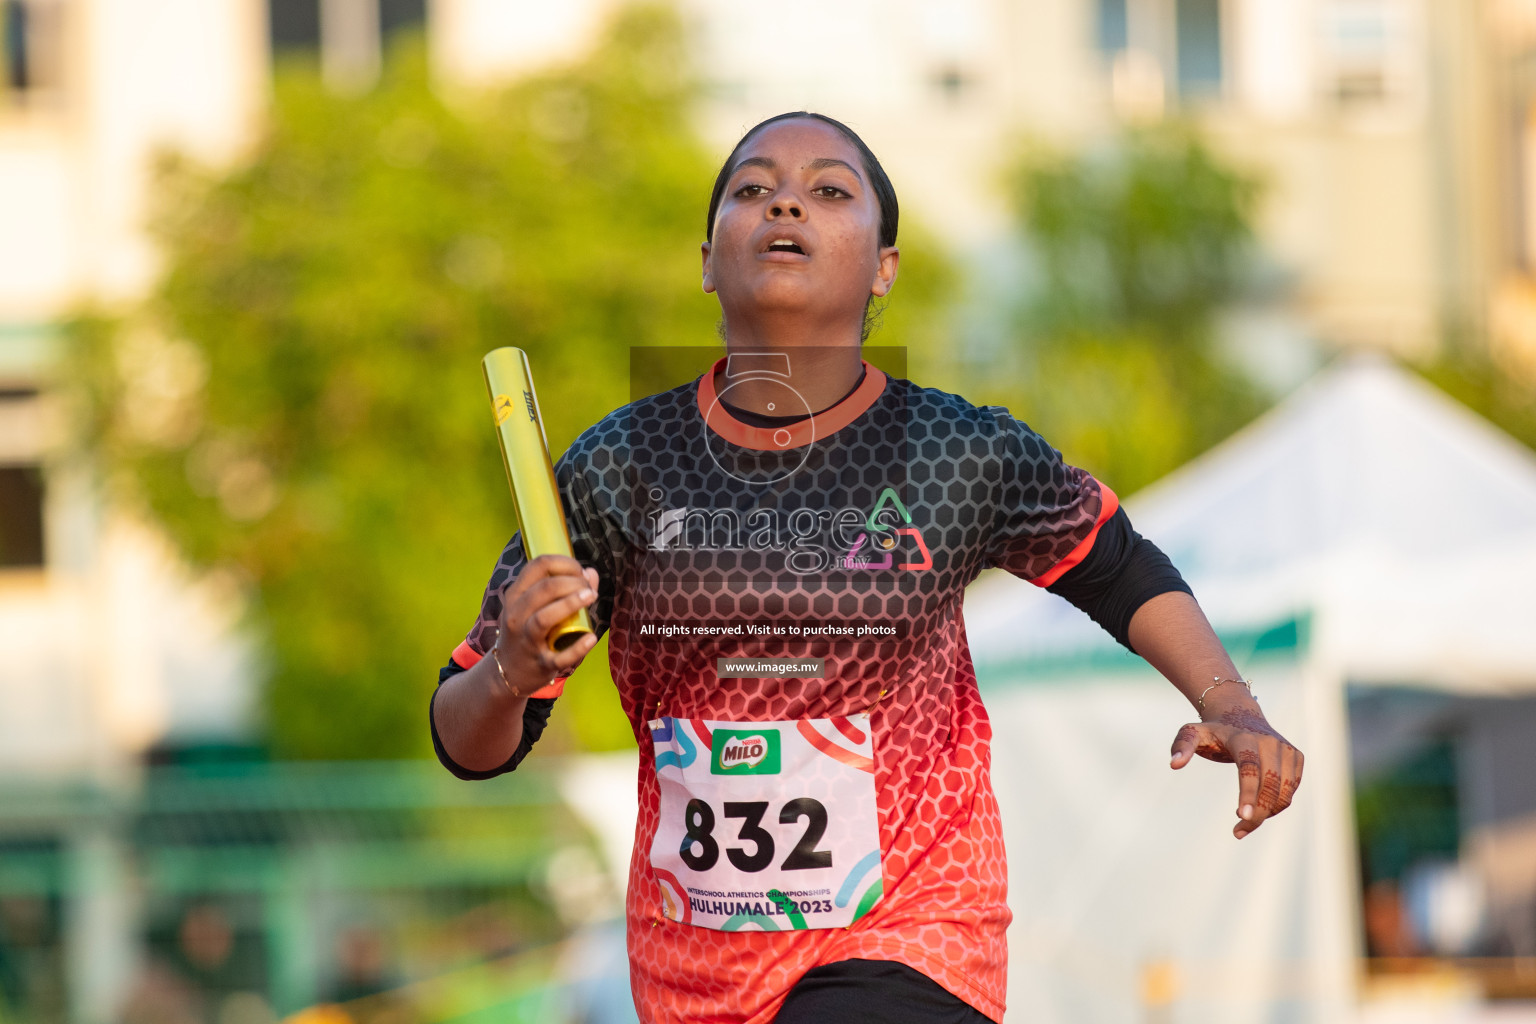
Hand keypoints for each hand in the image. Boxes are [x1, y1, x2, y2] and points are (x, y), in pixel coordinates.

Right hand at [493, 554, 599, 696]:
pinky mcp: (541, 664)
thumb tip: (591, 572)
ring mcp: (527, 641)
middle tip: (589, 589)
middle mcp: (517, 615)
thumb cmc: (527, 632)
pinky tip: (591, 637)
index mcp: (516, 595)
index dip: (565, 563)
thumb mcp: (534, 607)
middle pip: (544, 588)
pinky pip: (559, 656)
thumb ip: (563, 586)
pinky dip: (578, 647)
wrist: (507, 672)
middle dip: (573, 581)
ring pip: (544, 618)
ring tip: (591, 597)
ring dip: (570, 603)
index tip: (580, 571)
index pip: (538, 565)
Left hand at [1169, 706, 1303, 839]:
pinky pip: (1291, 789)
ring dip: (1268, 813)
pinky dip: (1278, 805)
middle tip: (1238, 832)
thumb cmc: (1213, 731)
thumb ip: (1182, 746)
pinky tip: (1259, 808)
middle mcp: (1269, 742)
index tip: (1242, 816)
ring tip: (1245, 825)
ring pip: (1285, 791)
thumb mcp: (1192, 733)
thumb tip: (1174, 764)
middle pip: (1269, 784)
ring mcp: (1285, 749)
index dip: (1248, 792)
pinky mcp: (1296, 757)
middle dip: (1257, 813)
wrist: (1240, 714)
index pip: (1249, 767)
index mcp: (1243, 737)